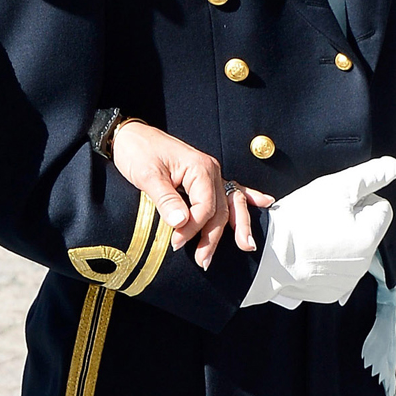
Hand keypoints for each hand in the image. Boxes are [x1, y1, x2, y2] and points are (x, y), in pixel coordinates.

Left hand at [110, 120, 273, 269]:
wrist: (130, 135)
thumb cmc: (138, 150)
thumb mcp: (147, 175)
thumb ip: (166, 199)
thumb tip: (182, 222)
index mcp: (200, 168)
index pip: (206, 207)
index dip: (193, 228)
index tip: (176, 242)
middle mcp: (210, 170)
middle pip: (221, 211)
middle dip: (214, 237)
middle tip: (202, 260)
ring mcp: (210, 173)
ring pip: (229, 204)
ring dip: (235, 227)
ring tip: (243, 246)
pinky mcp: (204, 177)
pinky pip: (231, 190)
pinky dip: (248, 198)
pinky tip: (265, 203)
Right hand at [242, 158, 395, 309]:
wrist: (266, 255)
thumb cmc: (298, 221)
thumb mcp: (336, 188)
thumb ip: (370, 176)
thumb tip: (393, 168)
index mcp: (370, 237)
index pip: (380, 207)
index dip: (358, 199)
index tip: (335, 203)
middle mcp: (364, 264)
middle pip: (366, 230)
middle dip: (349, 221)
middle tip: (321, 218)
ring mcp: (347, 281)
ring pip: (351, 250)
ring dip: (338, 241)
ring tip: (312, 236)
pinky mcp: (330, 292)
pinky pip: (336, 270)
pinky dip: (325, 261)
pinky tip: (309, 254)